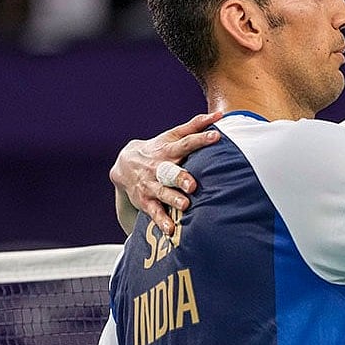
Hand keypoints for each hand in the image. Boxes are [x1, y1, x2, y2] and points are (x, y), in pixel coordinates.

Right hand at [110, 112, 221, 235]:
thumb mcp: (173, 135)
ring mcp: (151, 185)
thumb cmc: (159, 148)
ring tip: (185, 205)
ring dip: (173, 199)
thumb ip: (196, 125)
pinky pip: (153, 212)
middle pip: (170, 172)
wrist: (124, 165)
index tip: (216, 136)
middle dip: (181, 177)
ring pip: (162, 193)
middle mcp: (159, 167)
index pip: (186, 143)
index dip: (201, 139)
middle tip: (193, 184)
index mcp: (168, 150)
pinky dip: (161, 221)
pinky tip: (171, 230)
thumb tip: (220, 114)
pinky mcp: (145, 201)